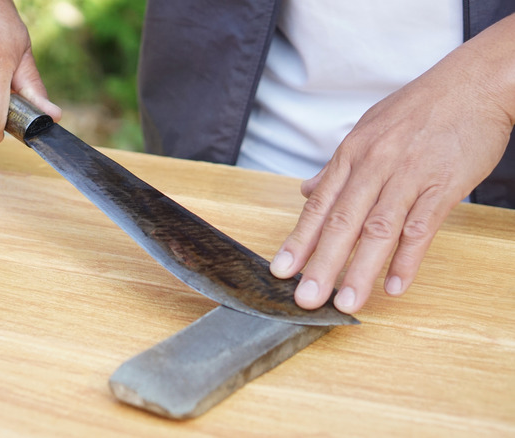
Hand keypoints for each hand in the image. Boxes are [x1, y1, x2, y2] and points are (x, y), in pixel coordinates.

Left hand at [270, 14, 514, 313]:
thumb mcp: (368, 128)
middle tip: (305, 298)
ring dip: (360, 270)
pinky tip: (394, 286)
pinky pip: (421, 228)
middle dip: (321, 263)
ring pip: (378, 229)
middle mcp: (374, 166)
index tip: (281, 270)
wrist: (476, 82)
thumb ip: (337, 166)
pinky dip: (407, 259)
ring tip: (346, 303)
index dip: (299, 240)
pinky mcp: (443, 185)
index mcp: (352, 154)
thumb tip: (308, 190)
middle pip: (342, 222)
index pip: (319, 205)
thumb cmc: (420, 107)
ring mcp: (408, 176)